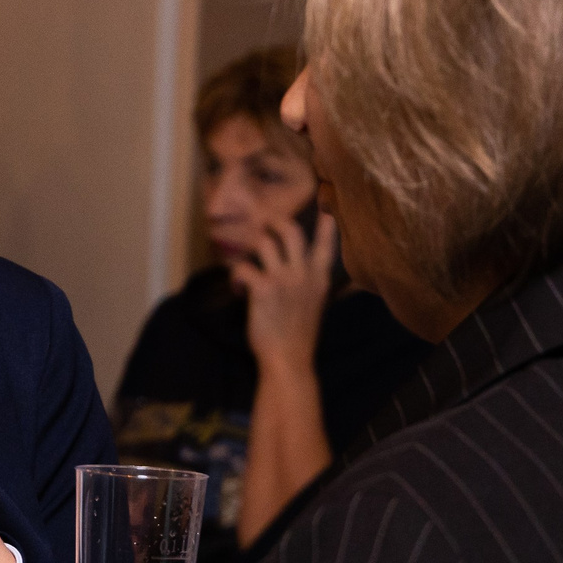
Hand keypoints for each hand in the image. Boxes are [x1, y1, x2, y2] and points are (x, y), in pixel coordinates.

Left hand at [229, 212, 336, 368]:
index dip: (326, 221)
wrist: (289, 359)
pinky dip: (235, 276)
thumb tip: (301, 267)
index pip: (326, 243)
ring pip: (264, 243)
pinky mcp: (263, 289)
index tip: (326, 203)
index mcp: (320, 277)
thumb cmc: (298, 335)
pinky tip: (236, 289)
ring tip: (244, 260)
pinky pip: (243, 268)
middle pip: (291, 231)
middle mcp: (304, 273)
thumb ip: (310, 282)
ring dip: (250, 249)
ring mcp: (284, 279)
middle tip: (264, 223)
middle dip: (274, 222)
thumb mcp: (314, 303)